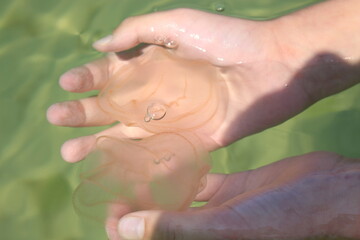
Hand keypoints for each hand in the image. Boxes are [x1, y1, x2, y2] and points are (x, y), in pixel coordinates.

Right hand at [47, 8, 359, 162]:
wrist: (272, 64)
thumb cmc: (227, 37)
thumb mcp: (177, 23)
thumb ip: (138, 31)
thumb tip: (99, 44)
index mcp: (153, 67)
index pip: (111, 76)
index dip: (88, 78)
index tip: (68, 82)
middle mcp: (159, 96)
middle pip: (114, 108)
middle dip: (84, 113)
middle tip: (57, 117)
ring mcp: (174, 121)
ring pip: (129, 136)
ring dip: (99, 145)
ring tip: (70, 152)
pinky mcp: (192, 142)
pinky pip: (159, 157)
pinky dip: (136, 166)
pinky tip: (110, 171)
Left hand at [106, 151, 359, 239]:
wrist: (326, 193)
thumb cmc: (281, 217)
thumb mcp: (227, 226)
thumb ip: (175, 227)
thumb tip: (124, 228)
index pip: (155, 239)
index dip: (128, 229)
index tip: (111, 209)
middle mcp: (206, 228)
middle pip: (163, 218)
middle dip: (140, 203)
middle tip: (119, 181)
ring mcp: (219, 207)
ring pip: (180, 197)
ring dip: (161, 185)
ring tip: (137, 164)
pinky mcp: (232, 187)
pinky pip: (202, 180)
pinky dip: (186, 170)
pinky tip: (171, 155)